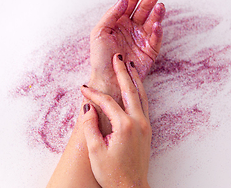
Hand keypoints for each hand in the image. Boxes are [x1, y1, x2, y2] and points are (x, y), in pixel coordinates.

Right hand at [82, 54, 151, 187]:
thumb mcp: (95, 151)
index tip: (83, 88)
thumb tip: (88, 107)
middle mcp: (138, 122)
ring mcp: (145, 125)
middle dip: (122, 72)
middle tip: (117, 57)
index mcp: (125, 126)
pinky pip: (144, 104)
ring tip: (129, 65)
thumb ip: (90, 126)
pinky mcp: (147, 130)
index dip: (94, 94)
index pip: (107, 102)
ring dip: (134, 79)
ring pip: (141, 95)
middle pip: (130, 90)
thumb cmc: (112, 173)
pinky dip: (139, 92)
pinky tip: (135, 87)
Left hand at [88, 0, 164, 134]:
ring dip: (156, 12)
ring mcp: (141, 38)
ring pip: (151, 20)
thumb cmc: (100, 58)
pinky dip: (157, 31)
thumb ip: (111, 14)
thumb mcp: (99, 32)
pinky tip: (156, 24)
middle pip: (144, 7)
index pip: (131, 0)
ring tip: (159, 5)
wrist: (107, 79)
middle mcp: (132, 27)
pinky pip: (155, 38)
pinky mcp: (149, 51)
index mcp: (119, 20)